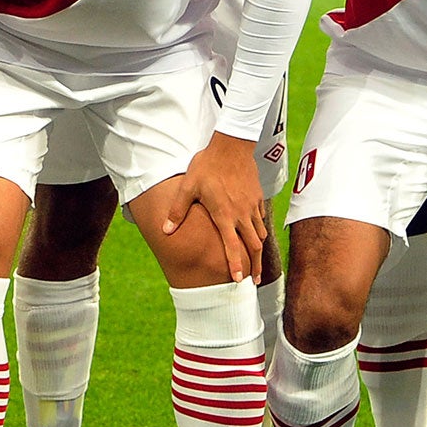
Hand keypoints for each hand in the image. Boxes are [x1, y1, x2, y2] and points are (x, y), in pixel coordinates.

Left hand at [159, 131, 267, 281]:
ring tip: (257, 261)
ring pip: (260, 233)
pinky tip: (256, 232)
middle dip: (255, 266)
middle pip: (254, 246)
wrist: (231, 145)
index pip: (232, 247)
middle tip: (254, 281)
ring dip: (259, 249)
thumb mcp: (188, 187)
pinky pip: (261, 218)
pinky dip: (259, 229)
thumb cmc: (208, 166)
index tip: (238, 281)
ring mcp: (252, 206)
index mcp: (225, 216)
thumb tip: (166, 230)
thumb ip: (178, 210)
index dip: (235, 265)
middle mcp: (242, 214)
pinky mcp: (257, 196)